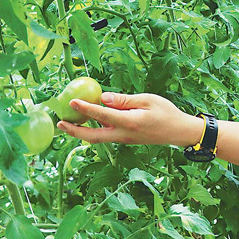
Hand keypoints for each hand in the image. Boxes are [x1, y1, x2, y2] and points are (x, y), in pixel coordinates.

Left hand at [56, 92, 201, 146]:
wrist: (179, 132)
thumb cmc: (167, 113)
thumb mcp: (148, 100)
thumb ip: (125, 99)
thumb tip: (103, 98)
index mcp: (130, 122)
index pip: (102, 115)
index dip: (85, 108)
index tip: (72, 101)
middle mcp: (124, 134)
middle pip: (92, 137)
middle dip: (74, 131)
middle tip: (59, 123)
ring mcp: (124, 139)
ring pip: (98, 138)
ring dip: (81, 131)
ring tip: (67, 122)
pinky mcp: (126, 139)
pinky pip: (106, 135)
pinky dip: (93, 129)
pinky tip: (88, 121)